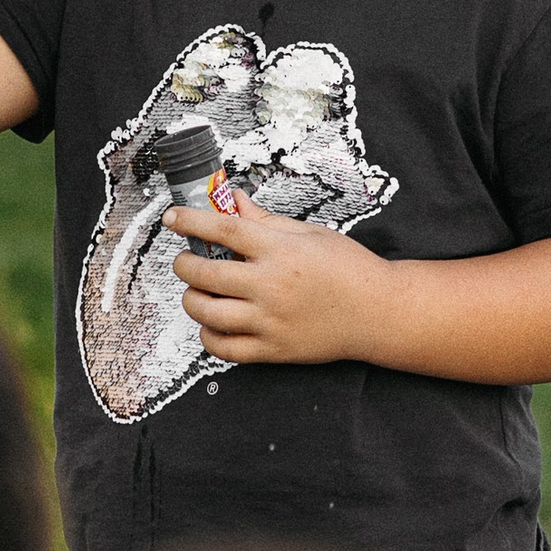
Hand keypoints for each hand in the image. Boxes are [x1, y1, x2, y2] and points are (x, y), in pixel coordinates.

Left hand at [159, 194, 390, 366]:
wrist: (379, 312)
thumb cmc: (349, 269)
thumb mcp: (310, 234)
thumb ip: (266, 220)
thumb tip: (233, 200)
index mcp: (280, 251)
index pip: (223, 229)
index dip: (191, 221)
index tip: (172, 218)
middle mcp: (271, 286)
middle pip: (205, 273)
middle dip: (184, 264)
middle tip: (185, 260)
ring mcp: (270, 321)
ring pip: (207, 312)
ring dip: (191, 299)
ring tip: (196, 292)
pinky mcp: (273, 350)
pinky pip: (224, 348)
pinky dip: (209, 336)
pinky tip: (212, 323)